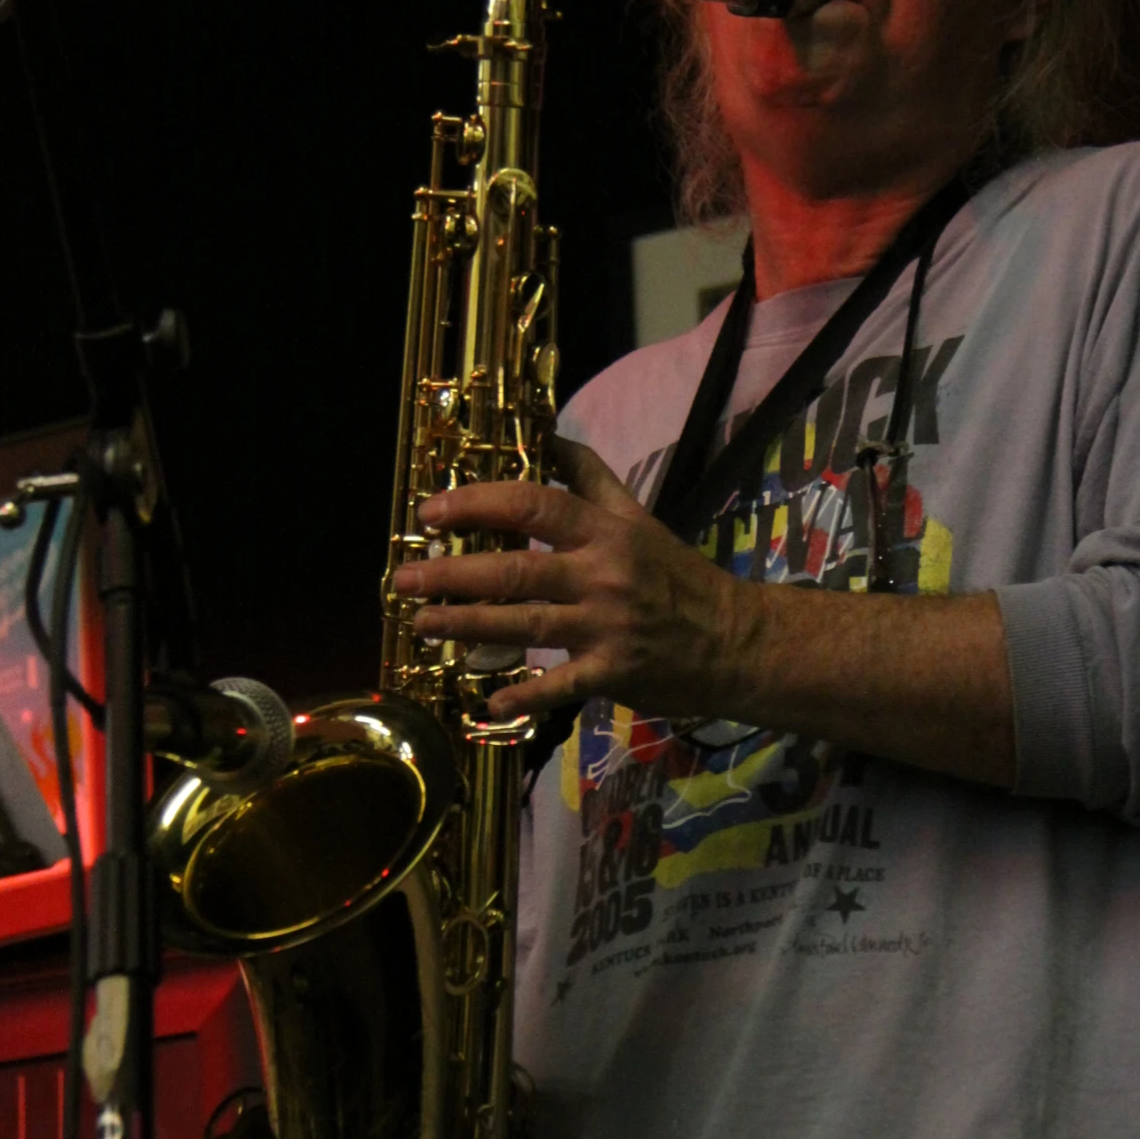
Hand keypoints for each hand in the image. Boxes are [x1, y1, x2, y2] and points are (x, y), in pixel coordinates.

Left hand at [391, 439, 753, 723]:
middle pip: (515, 570)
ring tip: (422, 623)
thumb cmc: (678, 578)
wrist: (736, 640)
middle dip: (452, 574)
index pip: (533, 507)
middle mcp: (601, 575)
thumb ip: (592, 479)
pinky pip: (561, 685)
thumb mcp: (640, 519)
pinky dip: (526, 695)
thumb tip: (549, 437)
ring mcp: (606, 626)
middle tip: (403, 577)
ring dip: (467, 626)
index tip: (431, 513)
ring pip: (524, 624)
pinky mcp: (614, 673)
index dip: (478, 505)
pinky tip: (490, 701)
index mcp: (605, 532)